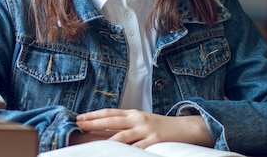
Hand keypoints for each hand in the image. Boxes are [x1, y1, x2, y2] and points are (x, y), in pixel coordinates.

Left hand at [75, 109, 212, 148]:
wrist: (187, 128)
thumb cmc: (162, 127)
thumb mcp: (143, 122)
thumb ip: (127, 125)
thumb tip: (107, 130)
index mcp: (134, 114)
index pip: (110, 113)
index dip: (94, 115)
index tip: (79, 117)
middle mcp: (138, 119)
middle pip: (112, 121)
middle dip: (94, 123)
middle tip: (79, 124)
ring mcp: (146, 130)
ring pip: (122, 136)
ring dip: (106, 140)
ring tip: (93, 144)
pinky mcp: (155, 141)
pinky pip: (138, 149)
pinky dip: (128, 152)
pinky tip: (118, 154)